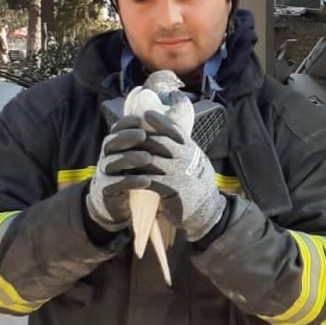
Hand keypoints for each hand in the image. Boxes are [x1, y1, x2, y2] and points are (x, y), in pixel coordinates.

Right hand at [86, 117, 160, 229]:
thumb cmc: (133, 178)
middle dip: (126, 137)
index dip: (127, 123)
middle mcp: (106, 157)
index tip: (141, 119)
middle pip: (111, 143)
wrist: (118, 208)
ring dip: (129, 158)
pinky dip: (130, 182)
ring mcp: (103, 175)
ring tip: (147, 158)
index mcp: (115, 147)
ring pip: (111, 163)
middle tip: (142, 135)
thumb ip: (152, 141)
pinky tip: (146, 180)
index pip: (117, 130)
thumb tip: (173, 117)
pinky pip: (114, 185)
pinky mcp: (105, 192)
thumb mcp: (141, 159)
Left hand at [132, 108, 225, 242]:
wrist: (206, 210)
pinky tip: (126, 176)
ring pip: (151, 160)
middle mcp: (186, 158)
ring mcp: (180, 173)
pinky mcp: (173, 190)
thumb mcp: (194, 161)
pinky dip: (136, 177)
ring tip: (119, 156)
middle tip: (122, 135)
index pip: (174, 129)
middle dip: (139, 138)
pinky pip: (150, 180)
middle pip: (158, 142)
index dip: (159, 121)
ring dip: (133, 158)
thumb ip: (182, 148)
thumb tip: (167, 133)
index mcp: (191, 149)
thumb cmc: (195, 184)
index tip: (145, 114)